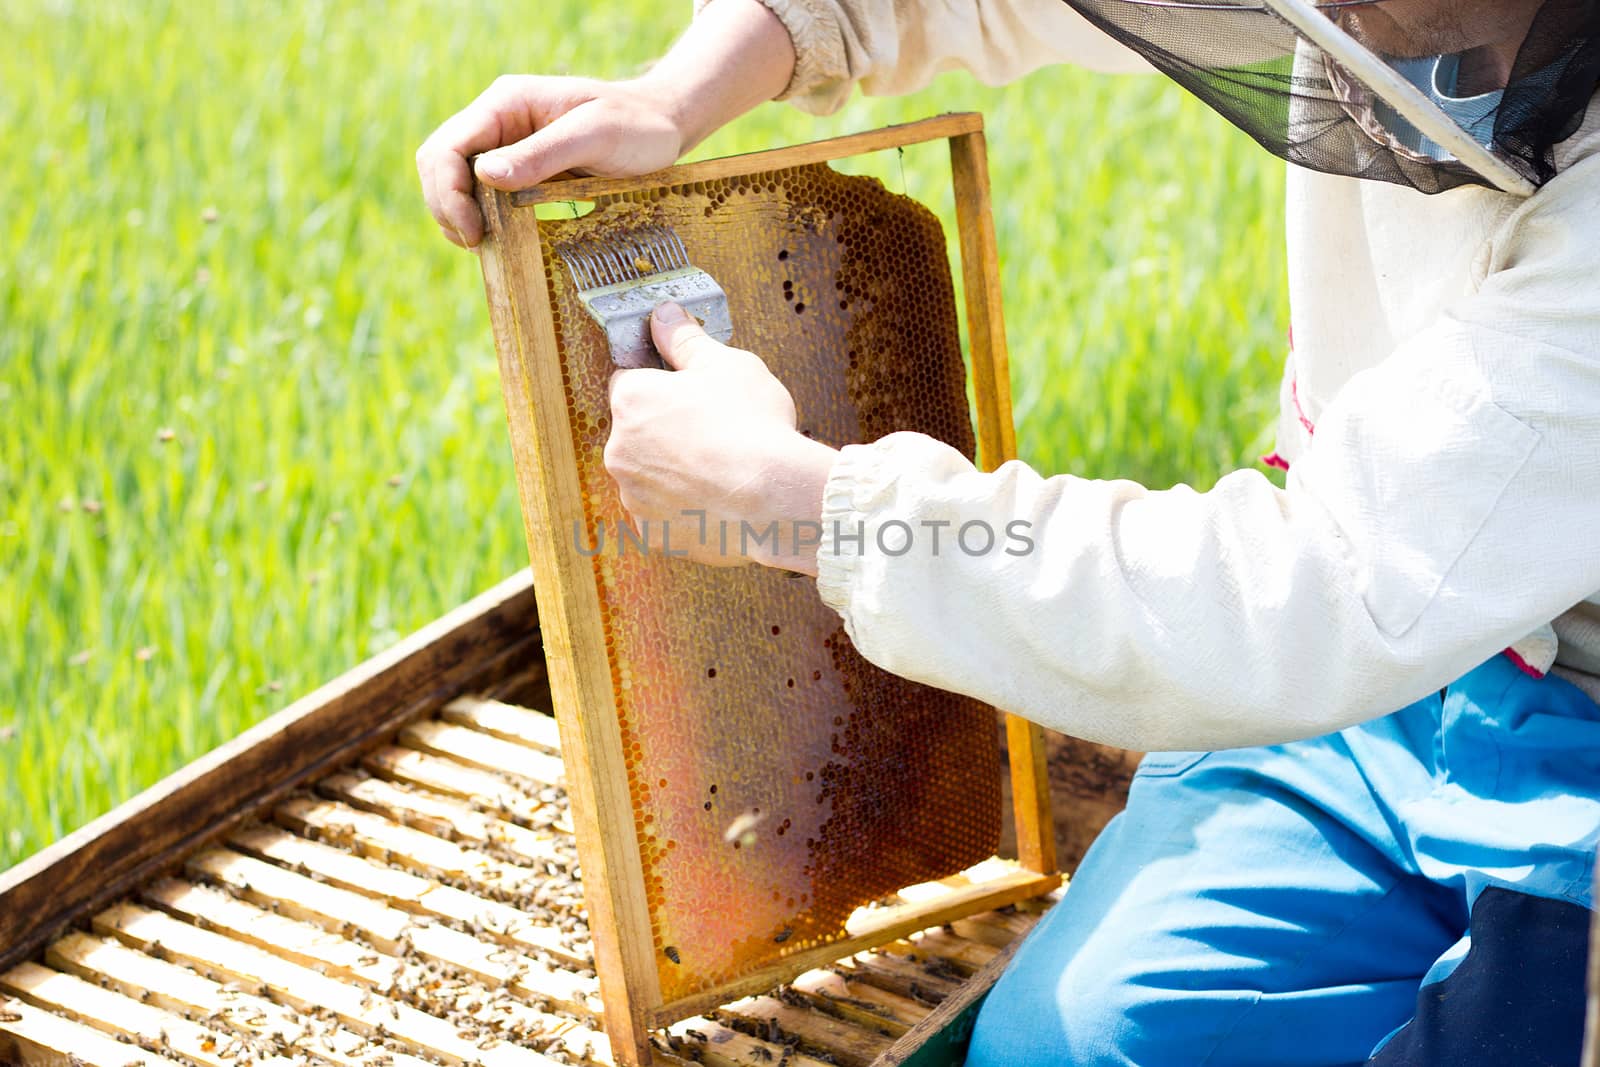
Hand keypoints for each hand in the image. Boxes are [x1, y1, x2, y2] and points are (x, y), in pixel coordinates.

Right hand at [416, 76, 684, 248]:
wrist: (663, 126)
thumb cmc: (636, 126)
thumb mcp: (595, 135)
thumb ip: (543, 154)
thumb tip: (486, 176)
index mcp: (506, 104)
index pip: (448, 146)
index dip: (448, 192)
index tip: (474, 232)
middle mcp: (498, 123)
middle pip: (439, 165)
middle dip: (447, 206)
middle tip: (477, 245)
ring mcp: (506, 146)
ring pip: (454, 181)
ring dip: (457, 215)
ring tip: (483, 246)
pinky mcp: (520, 170)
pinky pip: (482, 195)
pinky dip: (480, 218)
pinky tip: (497, 240)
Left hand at [604, 304, 837, 572]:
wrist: (774, 497)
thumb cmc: (751, 425)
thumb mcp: (725, 364)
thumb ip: (686, 339)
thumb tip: (664, 314)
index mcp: (631, 400)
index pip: (629, 381)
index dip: (662, 383)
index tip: (690, 391)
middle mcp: (619, 450)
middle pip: (638, 431)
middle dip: (667, 428)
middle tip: (715, 429)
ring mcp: (635, 495)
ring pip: (650, 474)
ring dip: (675, 469)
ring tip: (721, 467)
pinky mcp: (654, 532)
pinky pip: (665, 512)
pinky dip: (685, 507)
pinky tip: (718, 498)